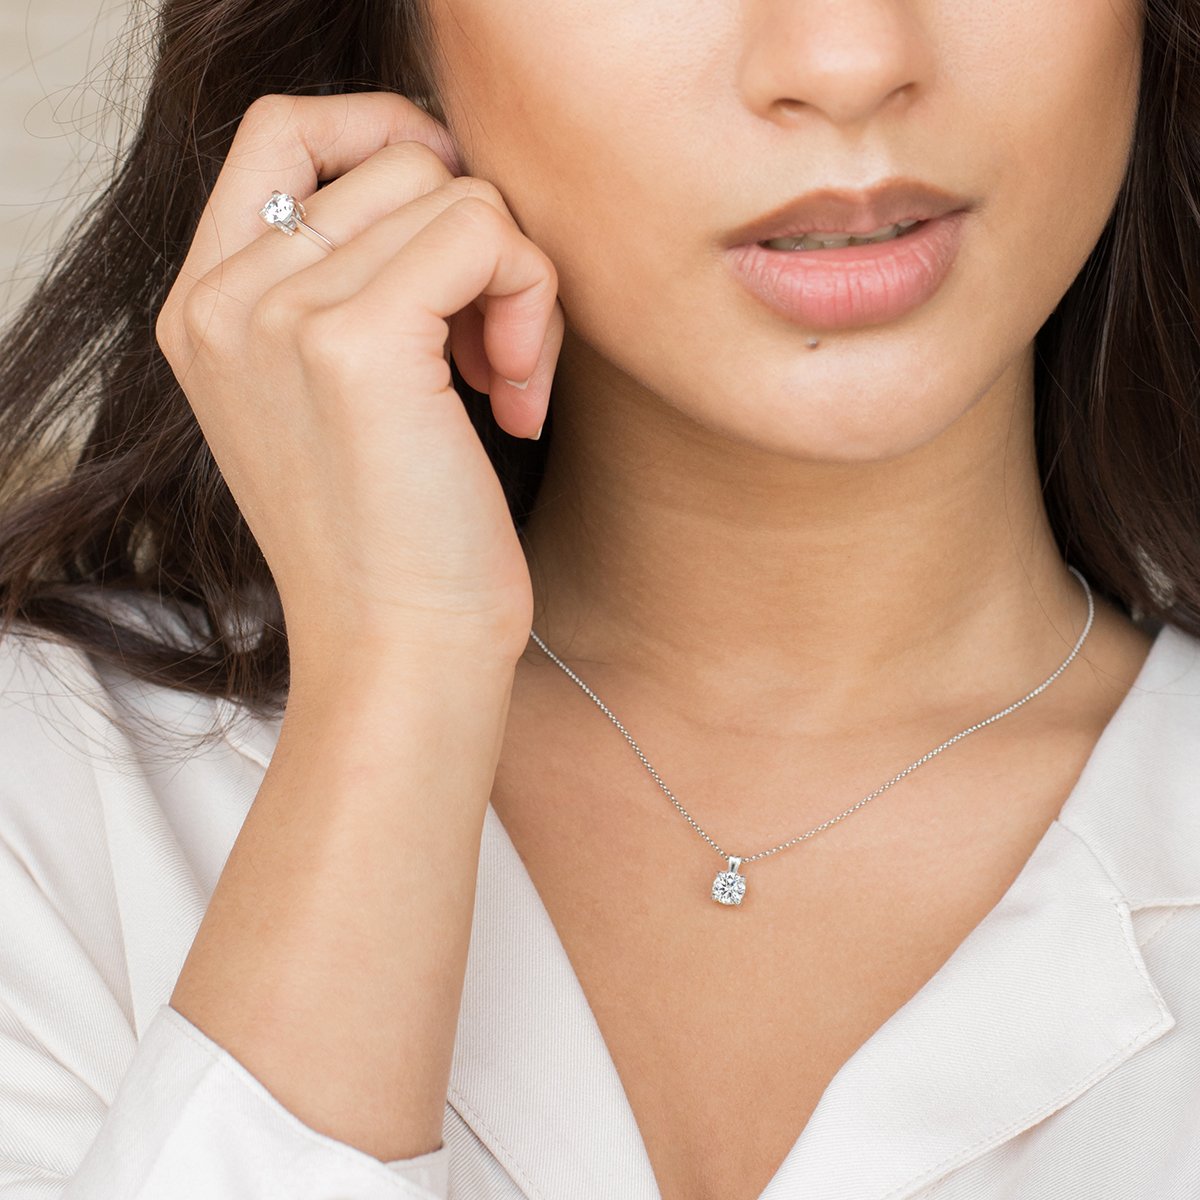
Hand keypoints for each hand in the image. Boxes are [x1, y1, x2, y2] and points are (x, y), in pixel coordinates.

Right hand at [154, 91, 563, 668]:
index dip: (389, 143)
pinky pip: (483, 233)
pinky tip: (517, 396)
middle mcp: (223, 300)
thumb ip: (352, 284)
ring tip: (506, 381)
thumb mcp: (340, 398)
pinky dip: (531, 301)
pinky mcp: (354, 343)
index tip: (460, 230)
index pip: (283, 131)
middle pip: (393, 162)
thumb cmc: (393, 540)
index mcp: (205, 308)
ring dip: (515, 280)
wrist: (398, 654)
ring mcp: (276, 315)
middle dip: (479, 243)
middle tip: (495, 349)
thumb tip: (449, 182)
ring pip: (450, 193)